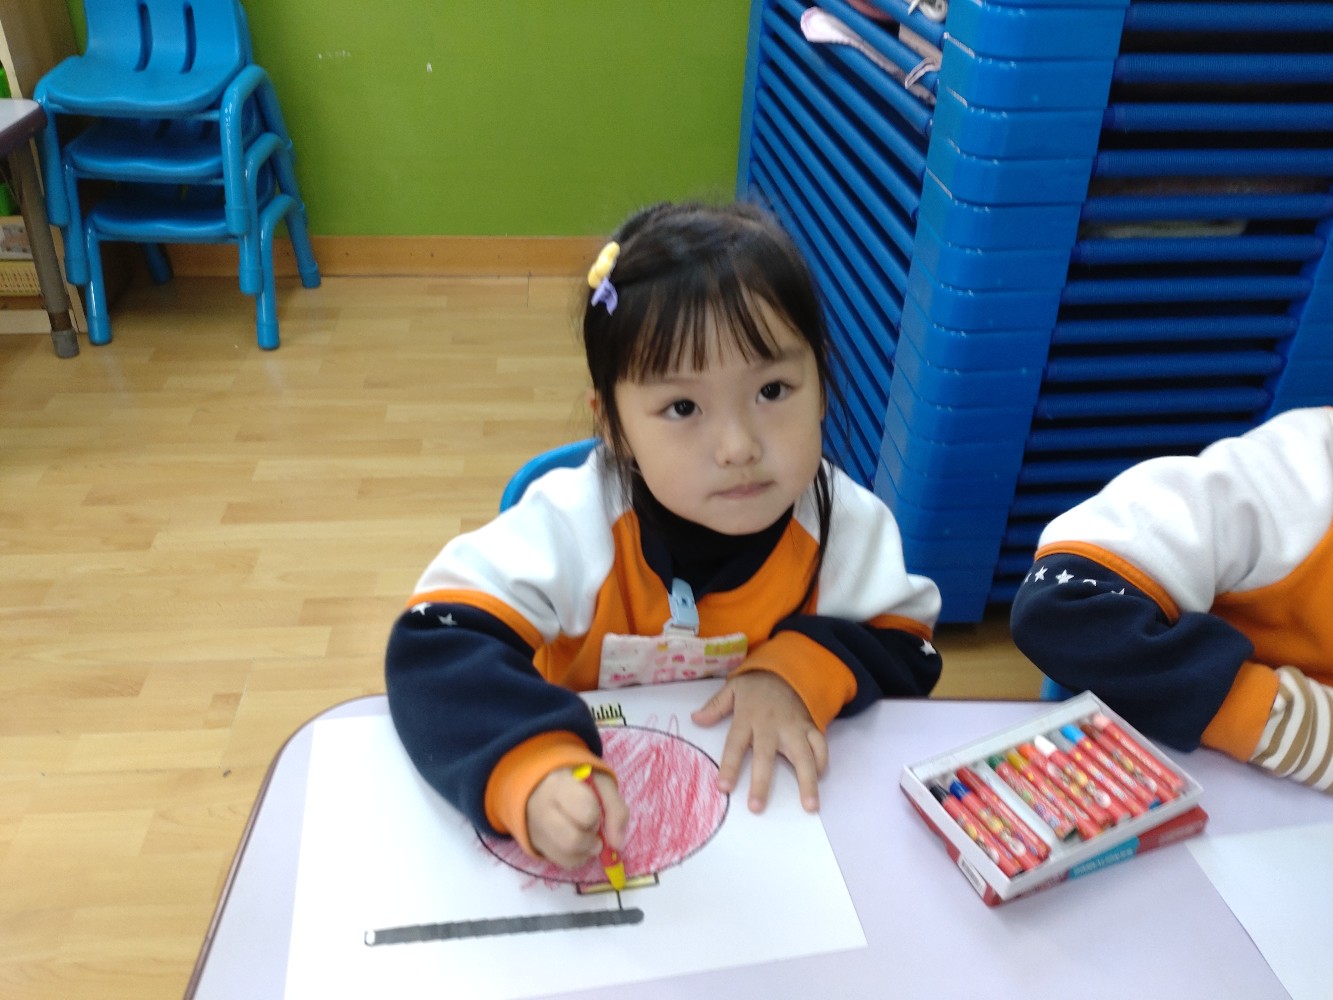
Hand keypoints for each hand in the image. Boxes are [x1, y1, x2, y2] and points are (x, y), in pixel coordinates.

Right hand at [526, 766, 627, 868]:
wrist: (544, 786)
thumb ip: (616, 810)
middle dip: (592, 840)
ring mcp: (538, 830)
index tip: (595, 809)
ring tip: (587, 835)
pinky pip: (564, 862)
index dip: (596, 815)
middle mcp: (543, 810)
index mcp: (560, 786)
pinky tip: (579, 844)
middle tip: (595, 830)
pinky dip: (579, 857)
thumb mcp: (602, 785)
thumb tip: (617, 845)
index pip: (585, 812)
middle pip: (573, 840)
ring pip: (568, 855)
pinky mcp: (538, 845)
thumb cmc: (578, 785)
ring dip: (587, 850)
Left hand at [691, 671, 827, 813]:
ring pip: (802, 755)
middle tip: (757, 807)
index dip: (729, 766)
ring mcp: (793, 727)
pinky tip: (818, 779)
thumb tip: (695, 719)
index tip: (724, 787)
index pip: (735, 744)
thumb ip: (715, 706)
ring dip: (807, 781)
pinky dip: (822, 763)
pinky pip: (820, 746)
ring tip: (810, 806)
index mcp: (747, 717)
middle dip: (761, 783)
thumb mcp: (732, 689)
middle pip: (765, 756)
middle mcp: (771, 725)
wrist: (785, 670)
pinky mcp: (810, 727)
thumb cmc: (756, 686)